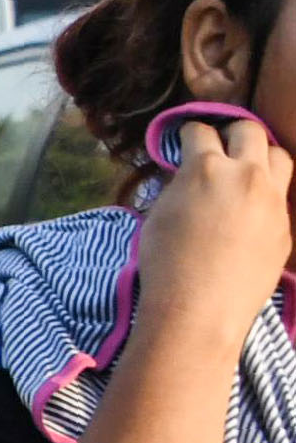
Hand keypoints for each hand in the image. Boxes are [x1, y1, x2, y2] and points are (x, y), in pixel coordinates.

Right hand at [139, 118, 295, 351]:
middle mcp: (246, 175)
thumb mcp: (159, 216)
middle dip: (231, 132)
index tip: (186, 139)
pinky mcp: (285, 225)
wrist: (199, 311)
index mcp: (207, 169)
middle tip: (220, 145)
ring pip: (279, 155)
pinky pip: (281, 195)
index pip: (200, 132)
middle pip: (249, 131)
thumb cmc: (165, 265)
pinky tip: (250, 210)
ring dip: (261, 155)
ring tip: (247, 169)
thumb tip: (189, 175)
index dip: (189, 133)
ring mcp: (272, 200)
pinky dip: (266, 193)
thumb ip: (178, 187)